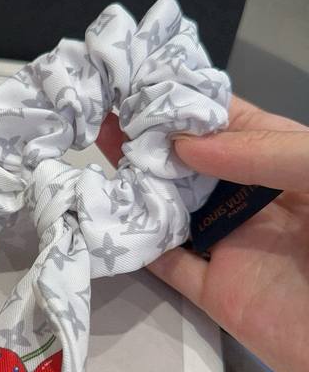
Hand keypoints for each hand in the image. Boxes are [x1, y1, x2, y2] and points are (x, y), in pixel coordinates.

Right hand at [99, 97, 308, 371]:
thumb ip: (266, 152)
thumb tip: (184, 143)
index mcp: (281, 163)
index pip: (226, 123)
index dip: (184, 100)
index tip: (136, 81)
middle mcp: (248, 198)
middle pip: (187, 162)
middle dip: (146, 137)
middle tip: (98, 111)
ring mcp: (228, 245)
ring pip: (169, 208)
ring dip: (132, 184)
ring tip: (91, 153)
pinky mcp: (212, 291)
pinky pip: (166, 263)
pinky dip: (135, 244)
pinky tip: (103, 218)